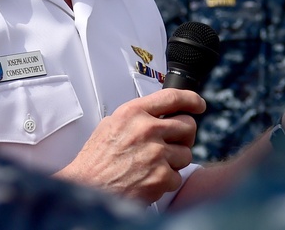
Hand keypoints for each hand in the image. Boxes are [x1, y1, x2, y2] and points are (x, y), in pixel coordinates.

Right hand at [54, 88, 204, 203]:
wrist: (86, 187)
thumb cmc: (95, 161)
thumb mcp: (110, 126)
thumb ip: (135, 117)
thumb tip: (156, 114)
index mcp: (133, 113)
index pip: (172, 97)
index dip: (191, 99)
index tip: (198, 104)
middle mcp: (146, 130)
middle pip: (188, 125)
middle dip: (184, 135)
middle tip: (174, 142)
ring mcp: (156, 153)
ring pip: (186, 153)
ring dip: (175, 161)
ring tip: (154, 165)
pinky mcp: (161, 177)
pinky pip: (178, 177)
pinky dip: (167, 181)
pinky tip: (150, 179)